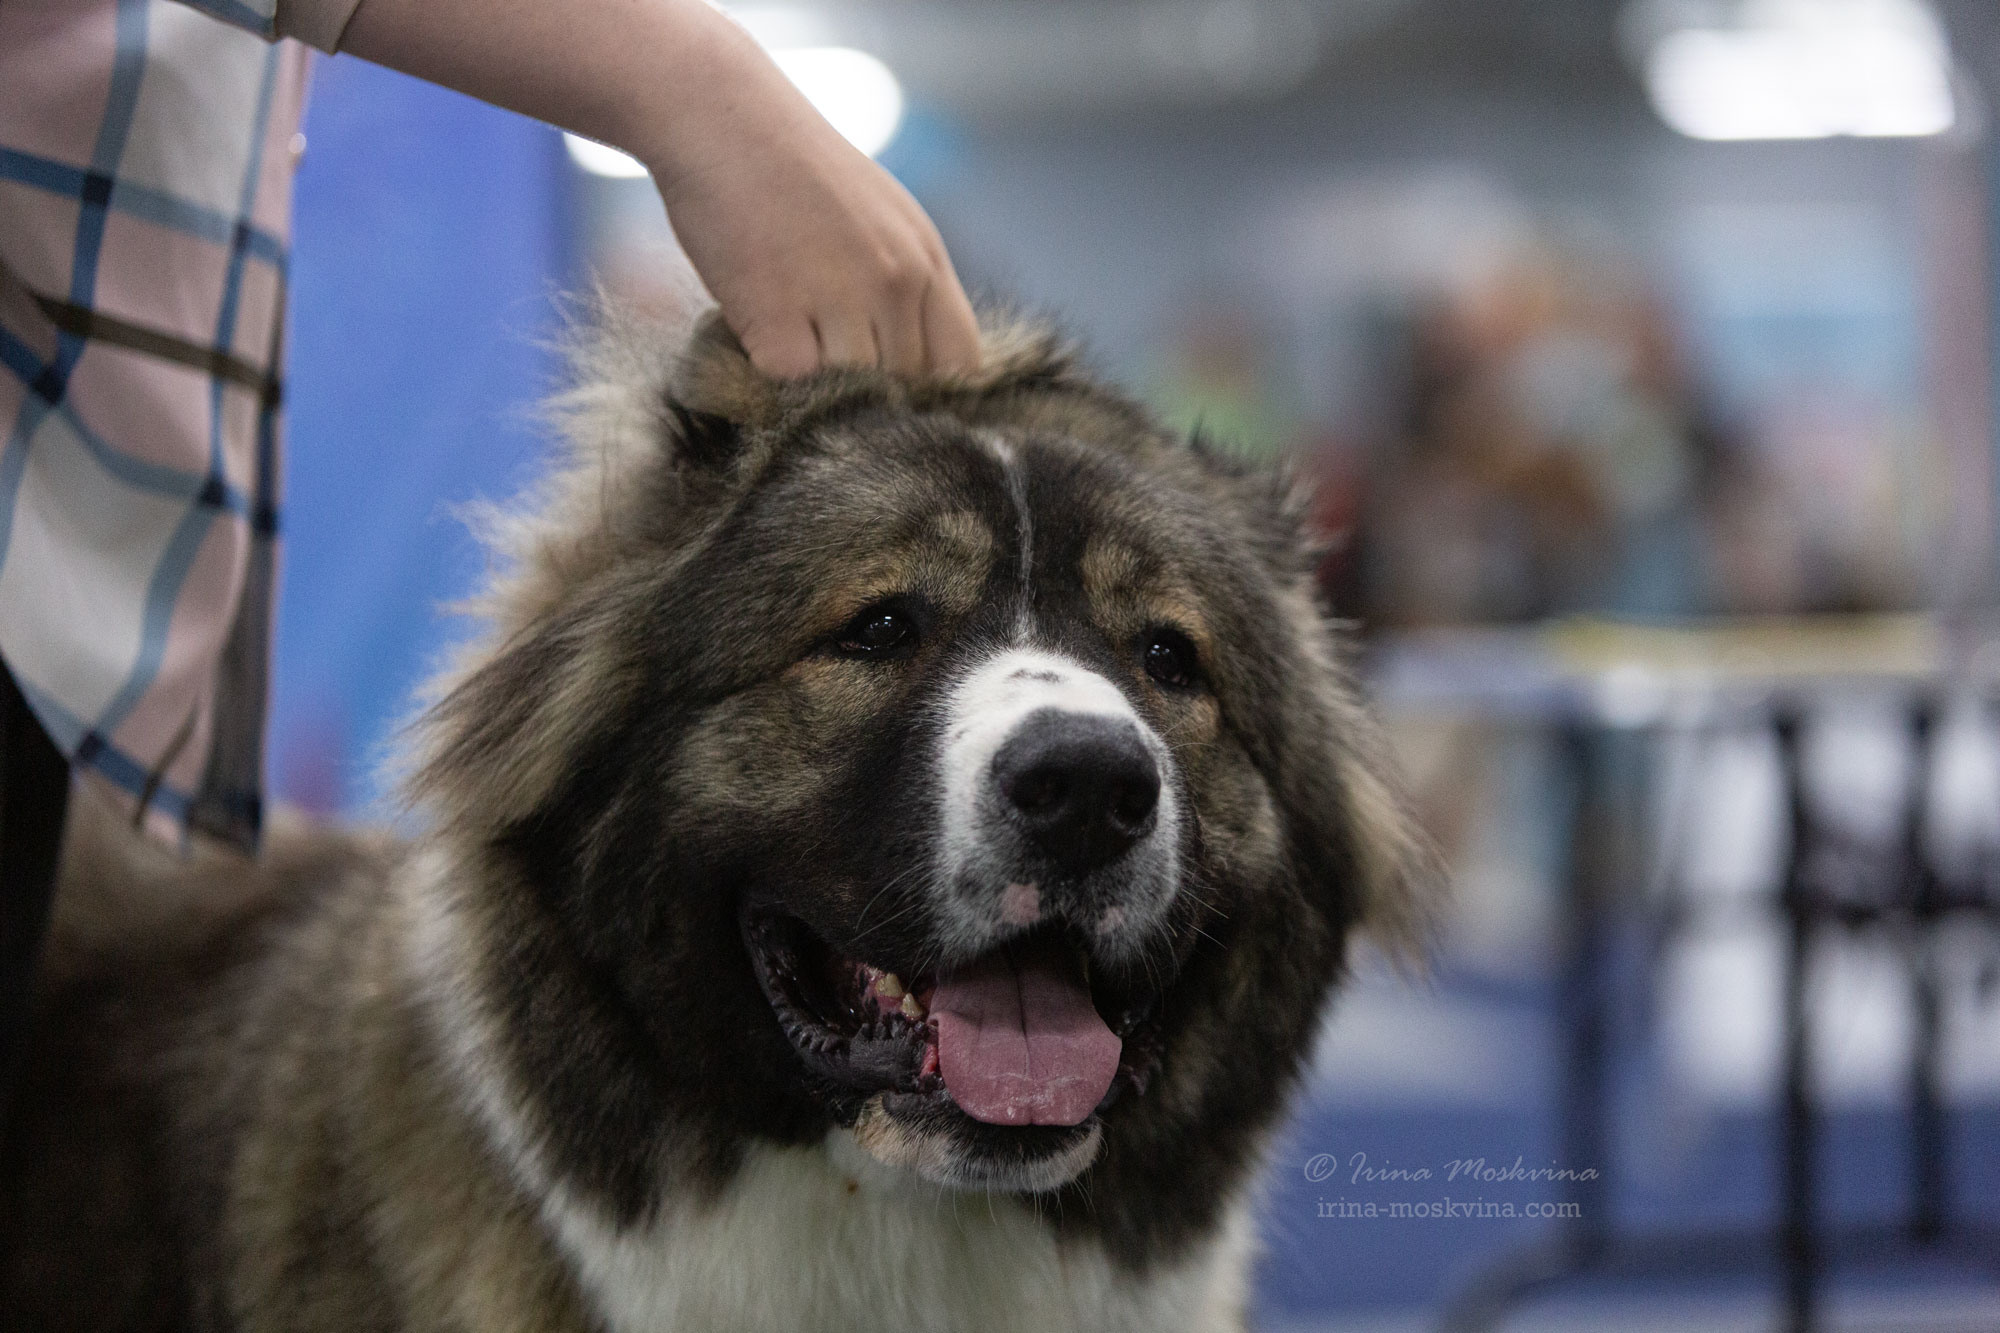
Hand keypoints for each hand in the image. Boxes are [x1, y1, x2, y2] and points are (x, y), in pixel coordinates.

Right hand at [638, 12, 980, 378]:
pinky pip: (791, 386)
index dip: (934, 396)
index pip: (961, 364)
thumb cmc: (790, 168)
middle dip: (870, 398)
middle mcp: (896, 280)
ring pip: (852, 396)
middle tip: (820, 371)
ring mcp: (840, 298)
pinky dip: (770, 382)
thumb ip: (905, 286)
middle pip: (905, 389)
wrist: (720, 116)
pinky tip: (754, 343)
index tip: (897, 399)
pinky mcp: (777, 315)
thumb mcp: (882, 217)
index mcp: (926, 259)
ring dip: (820, 394)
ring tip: (787, 354)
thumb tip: (909, 367)